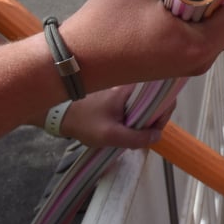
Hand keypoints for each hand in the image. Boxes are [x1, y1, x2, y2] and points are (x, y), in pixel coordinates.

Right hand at [57, 0, 223, 92]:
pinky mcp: (178, 66)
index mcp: (200, 44)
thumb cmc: (105, 25)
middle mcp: (202, 60)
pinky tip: (165, 10)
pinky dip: (191, 21)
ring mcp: (191, 67)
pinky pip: (199, 37)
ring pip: (215, 27)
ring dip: (201, 7)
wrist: (75, 62)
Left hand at [57, 85, 175, 148]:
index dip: (163, 116)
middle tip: (140, 137)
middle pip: (157, 102)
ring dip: (143, 122)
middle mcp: (133, 86)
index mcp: (133, 89)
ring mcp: (127, 91)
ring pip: (147, 106)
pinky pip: (137, 107)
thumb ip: (136, 138)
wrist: (60, 115)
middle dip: (153, 122)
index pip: (164, 98)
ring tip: (130, 135)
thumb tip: (157, 137)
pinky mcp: (120, 97)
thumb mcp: (110, 135)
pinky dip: (135, 119)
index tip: (152, 132)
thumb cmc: (84, 122)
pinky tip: (124, 130)